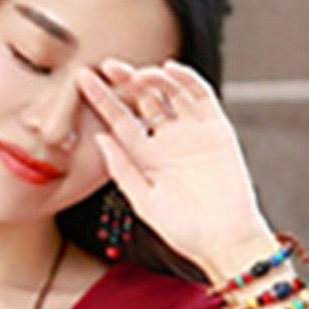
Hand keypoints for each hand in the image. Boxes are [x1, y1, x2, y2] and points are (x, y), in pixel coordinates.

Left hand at [77, 58, 272, 272]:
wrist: (225, 242)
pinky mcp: (217, 130)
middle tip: (108, 66)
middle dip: (125, 82)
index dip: (102, 99)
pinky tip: (169, 70)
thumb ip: (123, 170)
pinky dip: (187, 80)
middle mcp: (167, 141)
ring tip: (137, 72)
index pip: (119, 120)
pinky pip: (201, 97)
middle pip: (143, 100)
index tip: (83, 79)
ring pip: (169, 93)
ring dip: (152, 78)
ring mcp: (192, 133)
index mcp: (146, 158)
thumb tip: (101, 138)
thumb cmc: (185, 231)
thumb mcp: (145, 202)